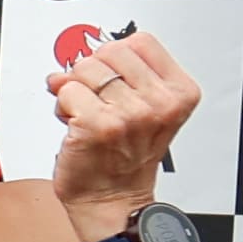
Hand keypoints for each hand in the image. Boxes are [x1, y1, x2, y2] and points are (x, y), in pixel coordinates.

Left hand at [45, 26, 194, 237]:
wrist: (113, 200)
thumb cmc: (125, 156)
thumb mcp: (145, 109)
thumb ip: (119, 74)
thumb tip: (74, 56)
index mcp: (180, 92)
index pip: (140, 41)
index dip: (116, 58)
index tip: (115, 80)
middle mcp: (160, 102)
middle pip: (109, 51)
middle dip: (93, 72)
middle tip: (98, 101)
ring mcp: (131, 113)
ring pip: (84, 69)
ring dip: (75, 91)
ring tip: (87, 116)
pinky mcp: (99, 124)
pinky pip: (66, 91)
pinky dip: (62, 107)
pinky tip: (75, 127)